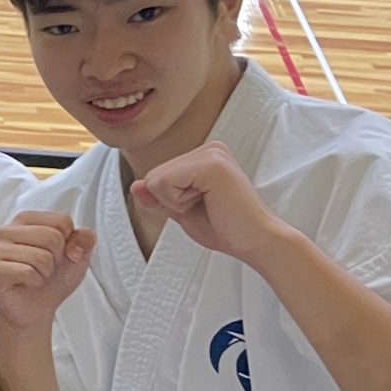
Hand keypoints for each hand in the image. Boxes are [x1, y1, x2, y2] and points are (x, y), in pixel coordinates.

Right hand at [0, 212, 94, 332]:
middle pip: (52, 236)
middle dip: (57, 259)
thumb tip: (83, 235)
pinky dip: (36, 282)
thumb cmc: (53, 279)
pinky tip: (27, 284)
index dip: (69, 243)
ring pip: (40, 256)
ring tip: (36, 277)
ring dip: (46, 273)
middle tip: (46, 269)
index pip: (61, 220)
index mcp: (25, 220)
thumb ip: (85, 239)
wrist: (36, 309)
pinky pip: (26, 272)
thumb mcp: (78, 257)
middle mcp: (5, 230)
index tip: (59, 255)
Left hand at [131, 142, 287, 262]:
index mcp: (204, 156)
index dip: (168, 200)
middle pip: (153, 176)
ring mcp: (212, 153)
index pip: (156, 176)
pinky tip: (209, 202)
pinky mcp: (211, 165)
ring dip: (176, 202)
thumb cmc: (225, 227)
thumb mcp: (182, 211)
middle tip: (207, 207)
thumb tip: (135, 185)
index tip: (202, 206)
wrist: (255, 241)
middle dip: (170, 200)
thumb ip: (158, 197)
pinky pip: (165, 183)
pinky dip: (179, 202)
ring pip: (156, 179)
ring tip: (209, 204)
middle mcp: (209, 148)